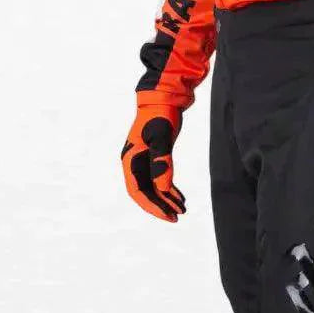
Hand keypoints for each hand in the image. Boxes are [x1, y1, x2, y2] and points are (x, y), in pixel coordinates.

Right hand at [121, 104, 185, 220]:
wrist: (166, 96)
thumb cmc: (161, 114)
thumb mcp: (162, 137)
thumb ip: (161, 162)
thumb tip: (162, 189)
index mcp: (130, 159)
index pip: (138, 191)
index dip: (152, 206)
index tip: (167, 215)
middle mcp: (134, 162)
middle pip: (145, 192)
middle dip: (160, 206)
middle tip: (177, 216)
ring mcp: (144, 159)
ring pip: (153, 186)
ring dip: (166, 199)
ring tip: (182, 209)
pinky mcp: (154, 156)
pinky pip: (160, 178)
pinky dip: (169, 188)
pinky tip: (180, 197)